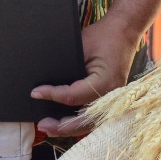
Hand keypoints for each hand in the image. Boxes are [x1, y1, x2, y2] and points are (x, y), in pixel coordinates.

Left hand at [32, 18, 140, 137]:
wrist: (124, 31)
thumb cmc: (103, 36)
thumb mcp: (81, 46)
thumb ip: (66, 66)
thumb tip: (45, 80)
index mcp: (104, 82)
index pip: (74, 97)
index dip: (53, 96)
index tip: (36, 93)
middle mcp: (111, 96)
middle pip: (83, 119)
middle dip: (61, 125)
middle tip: (41, 124)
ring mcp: (113, 99)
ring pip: (90, 123)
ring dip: (70, 128)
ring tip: (50, 128)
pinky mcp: (111, 99)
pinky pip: (94, 116)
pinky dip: (80, 122)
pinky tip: (65, 124)